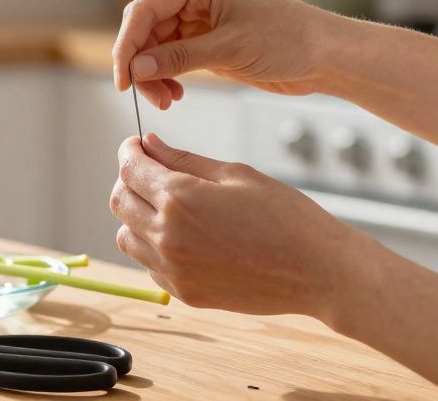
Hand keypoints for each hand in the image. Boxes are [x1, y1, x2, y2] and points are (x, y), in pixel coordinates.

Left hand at [109, 133, 369, 317]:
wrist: (318, 271)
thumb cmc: (285, 216)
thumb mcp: (235, 174)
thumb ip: (183, 159)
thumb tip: (149, 144)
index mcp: (179, 199)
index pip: (130, 169)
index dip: (129, 151)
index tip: (136, 145)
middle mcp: (167, 236)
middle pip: (119, 201)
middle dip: (129, 180)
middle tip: (150, 172)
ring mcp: (173, 269)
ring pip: (126, 236)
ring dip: (136, 216)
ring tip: (167, 206)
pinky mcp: (184, 292)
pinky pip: (148, 264)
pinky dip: (153, 246)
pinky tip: (183, 236)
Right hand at [112, 0, 343, 107]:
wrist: (326, 55)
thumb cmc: (289, 40)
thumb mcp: (229, 50)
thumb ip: (178, 57)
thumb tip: (136, 69)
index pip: (144, 10)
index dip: (127, 45)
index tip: (124, 79)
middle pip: (146, 29)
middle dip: (142, 65)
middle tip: (149, 97)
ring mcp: (199, 17)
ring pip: (155, 47)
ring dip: (154, 75)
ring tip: (167, 100)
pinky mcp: (206, 39)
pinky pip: (172, 57)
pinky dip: (168, 77)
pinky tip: (175, 94)